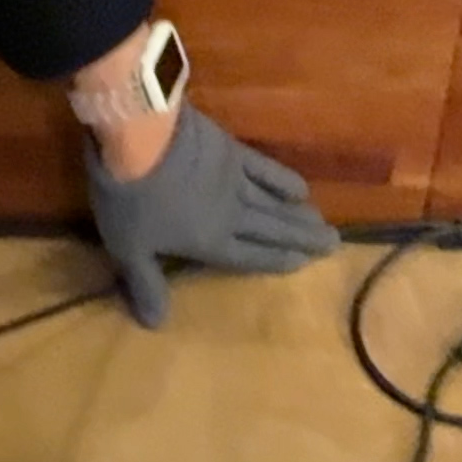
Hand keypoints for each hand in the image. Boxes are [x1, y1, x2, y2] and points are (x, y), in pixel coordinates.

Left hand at [86, 107, 340, 328]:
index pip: (248, 256)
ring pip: (274, 203)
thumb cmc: (131, 198)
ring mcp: (235, 180)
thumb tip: (157, 324)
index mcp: (209, 241)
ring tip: (324, 225)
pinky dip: (284, 180)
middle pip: (272, 230)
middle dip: (301, 240)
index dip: (275, 261)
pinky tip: (301, 189)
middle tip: (333, 246)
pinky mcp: (232, 150)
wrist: (139, 137)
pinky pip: (265, 170)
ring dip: (299, 215)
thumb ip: (146, 284)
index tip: (303, 264)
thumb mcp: (128, 249)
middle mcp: (232, 214)